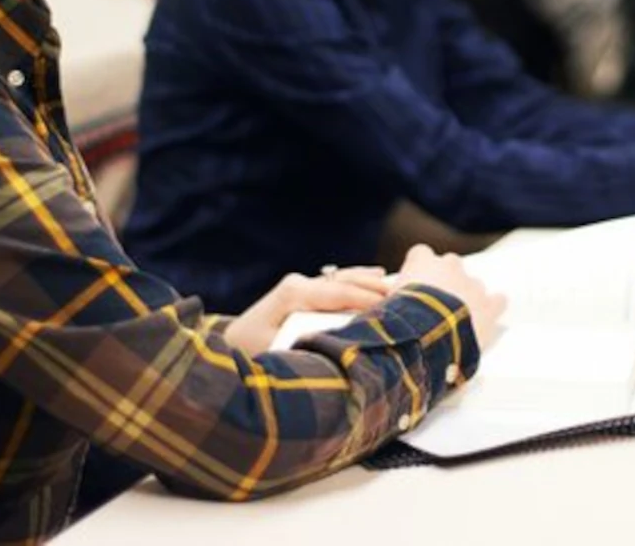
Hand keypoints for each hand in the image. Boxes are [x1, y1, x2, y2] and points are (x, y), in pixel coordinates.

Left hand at [224, 266, 391, 354]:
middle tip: (406, 294)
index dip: (365, 297)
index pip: (337, 291)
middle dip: (374, 288)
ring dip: (370, 282)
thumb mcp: (278, 356)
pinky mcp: (302, 292)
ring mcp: (299, 286)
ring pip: (343, 278)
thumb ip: (309, 350)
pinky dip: (358, 280)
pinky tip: (379, 278)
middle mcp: (296, 285)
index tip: (391, 304)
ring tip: (400, 284)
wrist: (228, 350)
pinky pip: (336, 283)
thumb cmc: (251, 357)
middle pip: (344, 281)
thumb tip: (343, 351)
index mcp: (292, 295)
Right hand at [395, 244, 506, 351]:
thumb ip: (393, 296)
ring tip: (459, 317)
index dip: (419, 268)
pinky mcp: (488, 304)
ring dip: (468, 297)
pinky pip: (498, 300)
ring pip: (473, 284)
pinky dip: (493, 307)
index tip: (415, 282)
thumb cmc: (402, 317)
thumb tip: (386, 306)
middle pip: (450, 264)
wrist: (427, 332)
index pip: (421, 254)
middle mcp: (450, 266)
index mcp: (423, 262)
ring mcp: (471, 284)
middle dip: (446, 280)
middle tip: (437, 303)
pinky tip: (487, 318)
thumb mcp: (385, 302)